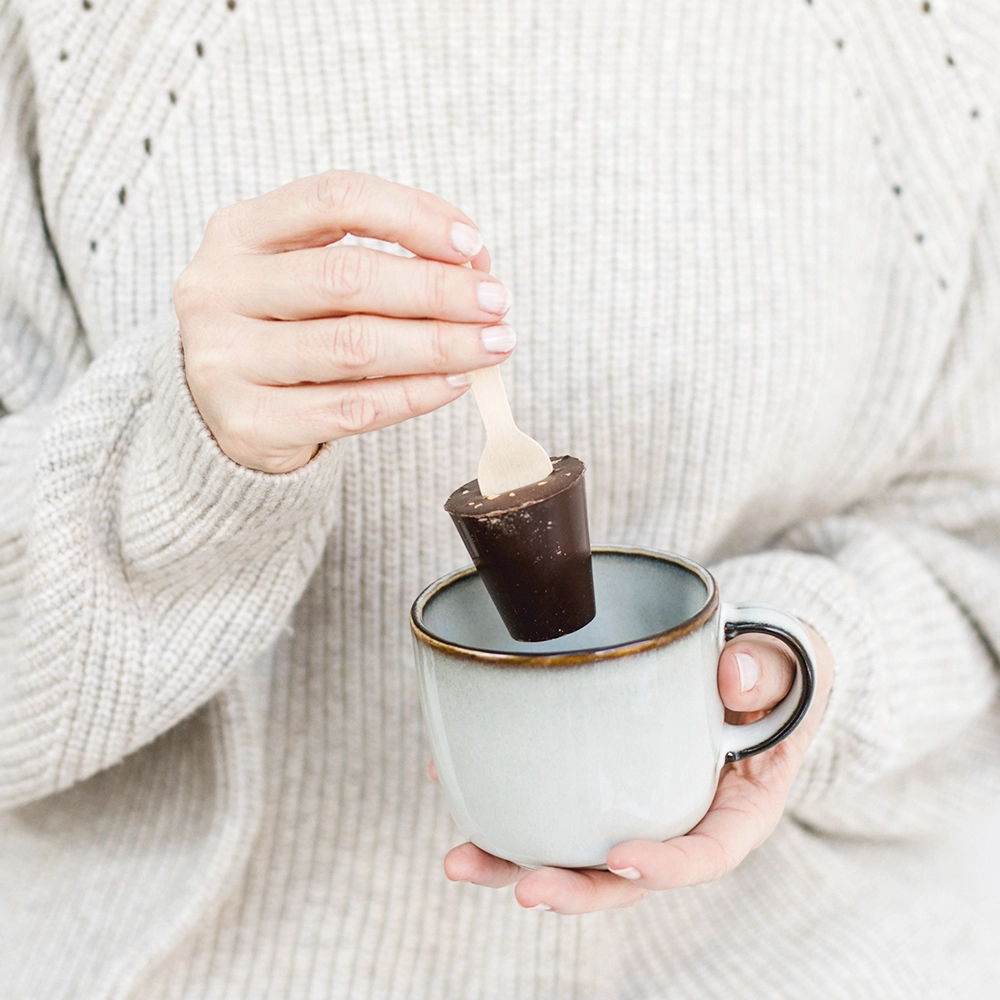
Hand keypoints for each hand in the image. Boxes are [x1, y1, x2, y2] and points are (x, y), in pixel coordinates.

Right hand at [175, 170, 514, 472]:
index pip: (334, 198)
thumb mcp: (312, 279)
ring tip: (490, 346)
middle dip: (436, 289)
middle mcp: (217, 289)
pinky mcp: (248, 423)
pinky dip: (414, 395)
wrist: (222, 412)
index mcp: (238, 231)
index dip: (411, 214)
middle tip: (496, 303)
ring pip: (354, 346)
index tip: (472, 243)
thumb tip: (475, 268)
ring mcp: (225, 360)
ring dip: (438, 345)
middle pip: (347, 277)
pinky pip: (351, 408)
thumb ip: (380, 261)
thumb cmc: (286, 331)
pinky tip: (453, 384)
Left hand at [438, 624, 833, 912]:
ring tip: (462, 861)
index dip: (664, 868)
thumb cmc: (769, 677)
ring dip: (515, 860)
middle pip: (623, 874)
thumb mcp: (788, 668)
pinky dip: (503, 797)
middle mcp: (676, 821)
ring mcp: (631, 806)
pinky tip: (452, 779)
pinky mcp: (596, 780)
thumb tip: (732, 676)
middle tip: (522, 887)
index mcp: (735, 810)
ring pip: (574, 848)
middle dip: (571, 888)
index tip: (620, 860)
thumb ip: (769, 671)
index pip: (705, 854)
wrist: (741, 667)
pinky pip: (551, 799)